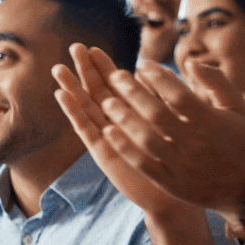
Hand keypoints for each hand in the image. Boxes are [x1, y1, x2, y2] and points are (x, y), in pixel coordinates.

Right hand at [53, 45, 198, 218]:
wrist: (177, 197)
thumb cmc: (185, 163)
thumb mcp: (184, 123)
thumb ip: (173, 97)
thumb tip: (167, 70)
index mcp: (136, 116)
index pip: (117, 87)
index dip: (105, 67)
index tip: (95, 48)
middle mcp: (119, 126)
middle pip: (98, 93)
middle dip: (87, 71)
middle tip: (75, 47)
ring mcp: (109, 139)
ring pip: (87, 108)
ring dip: (73, 88)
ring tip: (59, 68)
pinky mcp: (103, 153)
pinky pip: (85, 130)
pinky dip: (73, 112)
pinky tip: (62, 95)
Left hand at [76, 50, 244, 214]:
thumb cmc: (239, 141)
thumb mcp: (236, 108)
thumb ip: (216, 82)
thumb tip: (190, 63)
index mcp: (210, 122)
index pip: (179, 95)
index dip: (158, 78)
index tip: (142, 65)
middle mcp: (194, 143)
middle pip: (157, 114)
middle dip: (133, 92)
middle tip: (115, 76)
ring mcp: (181, 164)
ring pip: (146, 138)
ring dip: (123, 118)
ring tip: (107, 102)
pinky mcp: (171, 182)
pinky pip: (143, 163)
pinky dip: (124, 147)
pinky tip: (109, 132)